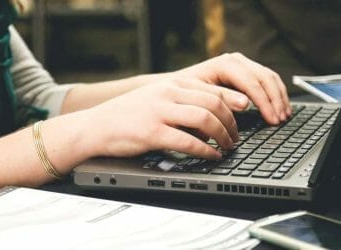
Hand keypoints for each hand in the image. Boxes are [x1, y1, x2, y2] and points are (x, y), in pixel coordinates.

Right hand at [82, 79, 244, 158]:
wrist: (95, 126)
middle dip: (231, 122)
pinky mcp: (152, 132)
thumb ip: (182, 103)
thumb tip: (212, 118)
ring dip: (222, 136)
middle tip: (236, 137)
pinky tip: (212, 156)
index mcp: (171, 84)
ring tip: (227, 147)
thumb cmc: (127, 116)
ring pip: (205, 120)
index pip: (212, 90)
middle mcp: (167, 94)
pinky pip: (188, 141)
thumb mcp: (156, 99)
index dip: (233, 104)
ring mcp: (160, 112)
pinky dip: (205, 150)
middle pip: (214, 104)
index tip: (244, 115)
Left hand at [174, 52, 291, 124]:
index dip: (265, 102)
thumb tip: (246, 104)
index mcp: (224, 64)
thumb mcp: (199, 98)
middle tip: (280, 120)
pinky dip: (275, 94)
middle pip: (265, 78)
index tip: (272, 119)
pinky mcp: (244, 71)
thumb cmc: (183, 95)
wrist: (173, 87)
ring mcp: (241, 64)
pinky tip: (279, 107)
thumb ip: (221, 99)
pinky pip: (267, 80)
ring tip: (284, 116)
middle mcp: (235, 60)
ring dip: (279, 97)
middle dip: (275, 100)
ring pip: (269, 77)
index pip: (252, 82)